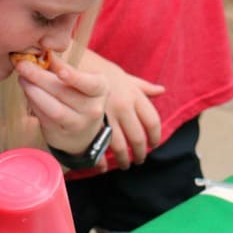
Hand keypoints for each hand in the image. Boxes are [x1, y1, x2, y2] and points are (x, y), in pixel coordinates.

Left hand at [13, 53, 108, 155]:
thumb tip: (43, 51)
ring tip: (22, 78)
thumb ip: (61, 67)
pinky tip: (26, 91)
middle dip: (40, 77)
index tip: (57, 68)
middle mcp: (92, 108)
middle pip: (64, 92)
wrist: (82, 131)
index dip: (74, 76)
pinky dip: (33, 103)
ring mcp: (78, 124)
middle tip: (22, 65)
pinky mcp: (60, 133)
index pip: (88, 83)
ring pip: (54, 108)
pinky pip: (44, 117)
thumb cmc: (78, 95)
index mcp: (100, 89)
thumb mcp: (79, 80)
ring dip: (34, 92)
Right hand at [77, 51, 163, 168]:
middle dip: (140, 153)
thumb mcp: (123, 76)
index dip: (155, 136)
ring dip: (123, 160)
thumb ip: (142, 87)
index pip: (152, 121)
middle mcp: (123, 106)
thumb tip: (161, 91)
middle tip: (139, 160)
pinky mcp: (89, 122)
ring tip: (124, 165)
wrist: (71, 65)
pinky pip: (99, 146)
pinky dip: (101, 160)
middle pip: (138, 137)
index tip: (154, 144)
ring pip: (120, 146)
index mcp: (134, 95)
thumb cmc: (98, 72)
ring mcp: (107, 115)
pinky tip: (102, 167)